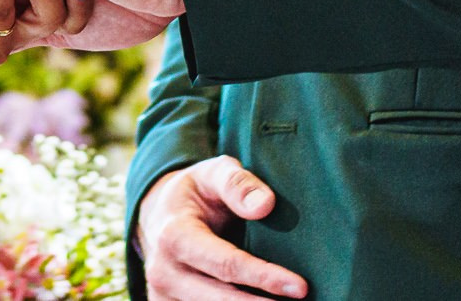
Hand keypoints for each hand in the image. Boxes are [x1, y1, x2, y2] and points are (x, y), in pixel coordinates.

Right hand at [138, 157, 306, 299]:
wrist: (160, 215)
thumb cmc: (197, 192)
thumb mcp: (213, 173)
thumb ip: (238, 183)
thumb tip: (265, 205)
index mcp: (173, 235)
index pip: (225, 264)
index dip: (264, 277)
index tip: (301, 287)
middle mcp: (163, 271)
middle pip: (220, 300)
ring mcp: (163, 294)